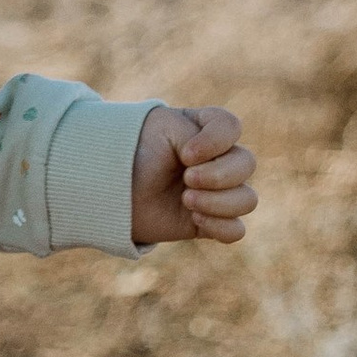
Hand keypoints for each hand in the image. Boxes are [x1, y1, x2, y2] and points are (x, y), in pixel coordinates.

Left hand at [129, 104, 258, 246]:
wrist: (108, 187)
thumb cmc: (134, 149)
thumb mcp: (164, 129)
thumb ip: (199, 137)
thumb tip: (220, 177)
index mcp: (203, 128)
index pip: (231, 126)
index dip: (216, 141)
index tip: (187, 152)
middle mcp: (216, 159)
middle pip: (247, 164)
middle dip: (218, 175)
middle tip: (186, 179)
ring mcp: (216, 192)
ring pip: (248, 199)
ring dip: (218, 202)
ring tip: (186, 200)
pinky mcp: (210, 221)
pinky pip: (237, 230)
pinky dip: (219, 226)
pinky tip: (194, 218)